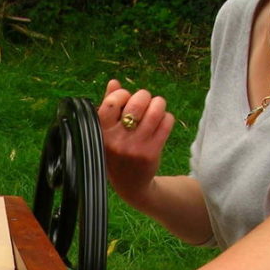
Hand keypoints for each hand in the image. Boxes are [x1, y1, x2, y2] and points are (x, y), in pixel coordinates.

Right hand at [98, 79, 174, 209]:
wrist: (131, 186)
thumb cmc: (117, 154)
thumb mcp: (106, 134)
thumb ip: (108, 108)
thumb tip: (114, 82)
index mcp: (102, 134)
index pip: (111, 102)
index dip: (122, 94)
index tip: (124, 100)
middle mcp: (117, 141)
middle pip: (138, 101)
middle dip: (144, 97)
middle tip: (144, 105)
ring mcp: (135, 148)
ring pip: (156, 108)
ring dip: (158, 105)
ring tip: (155, 111)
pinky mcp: (151, 152)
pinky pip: (167, 121)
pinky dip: (166, 118)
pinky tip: (160, 125)